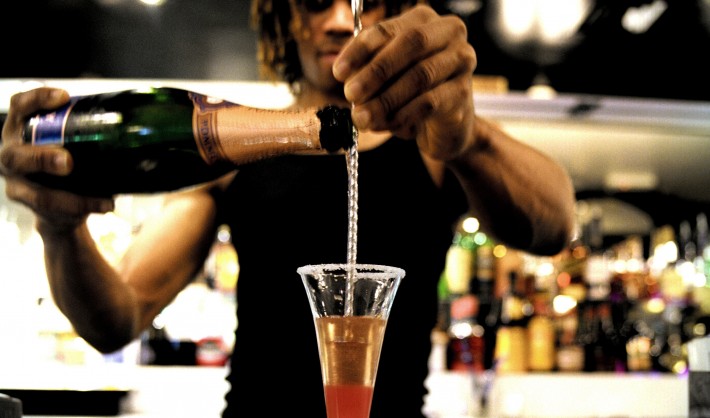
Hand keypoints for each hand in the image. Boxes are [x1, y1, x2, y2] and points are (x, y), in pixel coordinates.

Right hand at [1, 87, 113, 227]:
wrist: (57, 205)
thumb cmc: (65, 161)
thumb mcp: (68, 141)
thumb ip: (83, 130)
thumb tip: (130, 123)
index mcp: (20, 129)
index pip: (20, 106)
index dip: (37, 100)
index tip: (64, 97)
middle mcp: (10, 155)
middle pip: (16, 156)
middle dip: (42, 159)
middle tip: (68, 162)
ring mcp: (17, 184)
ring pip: (35, 193)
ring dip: (70, 197)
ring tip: (104, 198)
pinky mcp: (32, 206)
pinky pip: (55, 210)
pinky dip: (83, 207)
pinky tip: (106, 204)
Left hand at [333, 5, 476, 160]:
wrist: (446, 124)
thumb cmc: (412, 93)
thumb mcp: (387, 77)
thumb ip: (368, 70)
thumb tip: (348, 79)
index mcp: (423, 19)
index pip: (387, 29)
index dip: (360, 50)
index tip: (338, 72)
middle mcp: (448, 33)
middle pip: (410, 44)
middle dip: (376, 71)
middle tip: (351, 94)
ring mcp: (461, 61)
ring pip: (420, 76)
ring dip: (386, 99)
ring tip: (363, 117)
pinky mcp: (463, 92)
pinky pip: (429, 102)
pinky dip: (402, 115)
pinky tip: (385, 126)